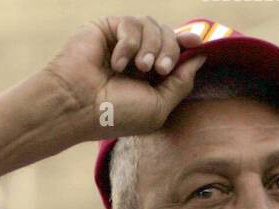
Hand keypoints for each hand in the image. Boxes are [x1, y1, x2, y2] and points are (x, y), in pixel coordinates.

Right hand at [41, 16, 207, 140]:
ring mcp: (121, 42)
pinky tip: (117, 63)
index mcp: (148, 78)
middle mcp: (136, 58)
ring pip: (153, 26)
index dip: (186, 44)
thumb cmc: (115, 114)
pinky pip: (131, 24)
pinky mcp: (107, 29)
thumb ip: (182, 82)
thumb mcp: (158, 107)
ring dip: (151, 47)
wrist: (78, 106)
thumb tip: (200, 56)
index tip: (195, 43)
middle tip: (159, 69)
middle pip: (168, 36)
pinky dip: (129, 43)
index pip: (174, 52)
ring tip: (139, 67)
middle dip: (169, 50)